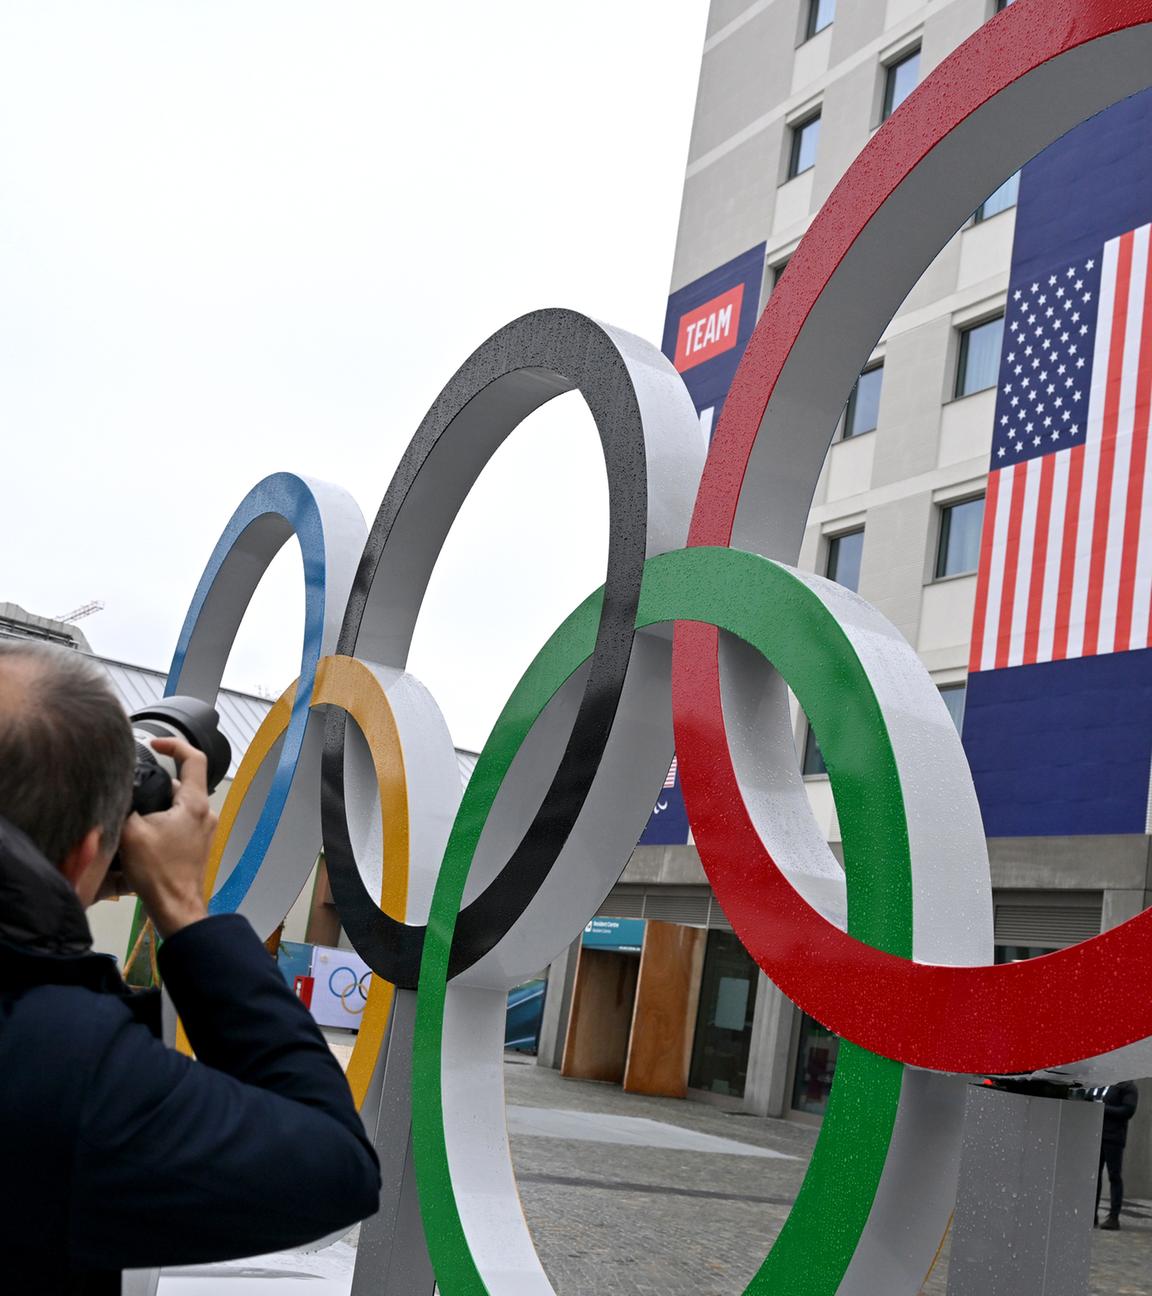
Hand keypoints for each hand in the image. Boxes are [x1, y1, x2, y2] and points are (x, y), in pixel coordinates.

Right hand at [119, 736, 217, 939]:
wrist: (177, 907)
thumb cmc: (159, 873)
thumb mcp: (132, 832)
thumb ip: (129, 803)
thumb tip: (124, 789)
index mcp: (195, 804)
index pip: (194, 758)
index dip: (174, 745)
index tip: (155, 744)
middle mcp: (206, 813)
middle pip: (182, 784)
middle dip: (156, 783)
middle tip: (132, 789)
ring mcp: (204, 829)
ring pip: (179, 804)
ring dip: (157, 804)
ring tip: (133, 814)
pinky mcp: (198, 844)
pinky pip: (180, 821)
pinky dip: (163, 819)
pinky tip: (143, 832)